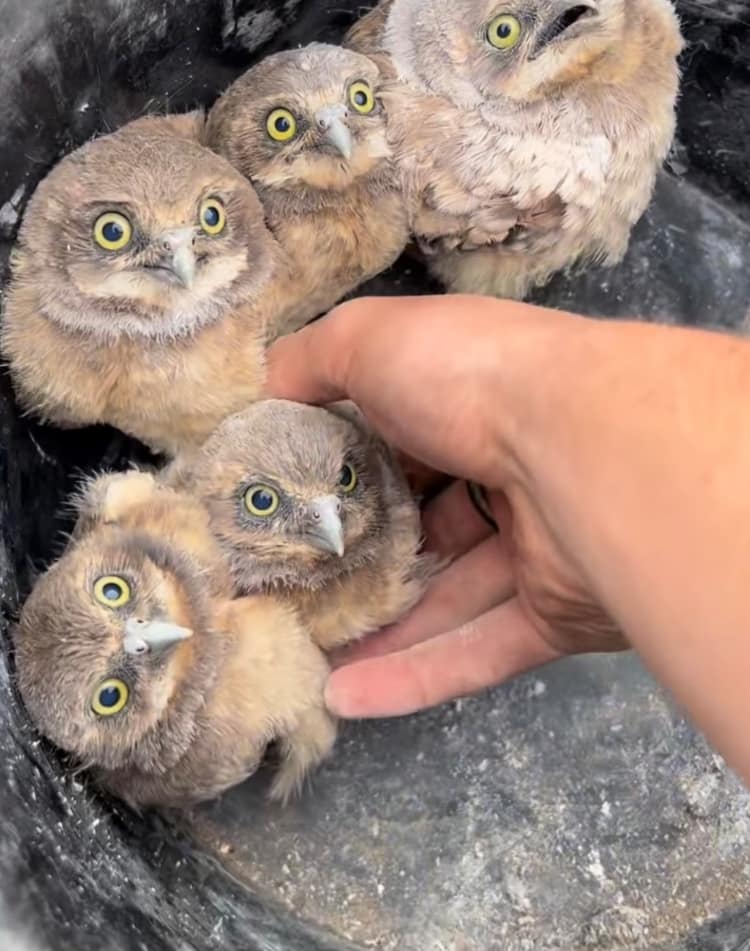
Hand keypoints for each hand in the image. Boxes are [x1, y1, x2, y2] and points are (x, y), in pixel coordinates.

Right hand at [267, 295, 625, 717]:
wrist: (584, 448)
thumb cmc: (470, 378)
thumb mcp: (368, 339)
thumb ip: (310, 362)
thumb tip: (263, 391)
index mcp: (475, 396)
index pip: (407, 437)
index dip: (350, 468)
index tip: (288, 505)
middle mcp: (513, 467)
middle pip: (430, 523)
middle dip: (364, 558)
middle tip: (288, 589)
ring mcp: (540, 544)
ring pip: (451, 597)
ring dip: (379, 629)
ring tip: (302, 655)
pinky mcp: (557, 613)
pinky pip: (479, 652)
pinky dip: (413, 677)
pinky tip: (344, 697)